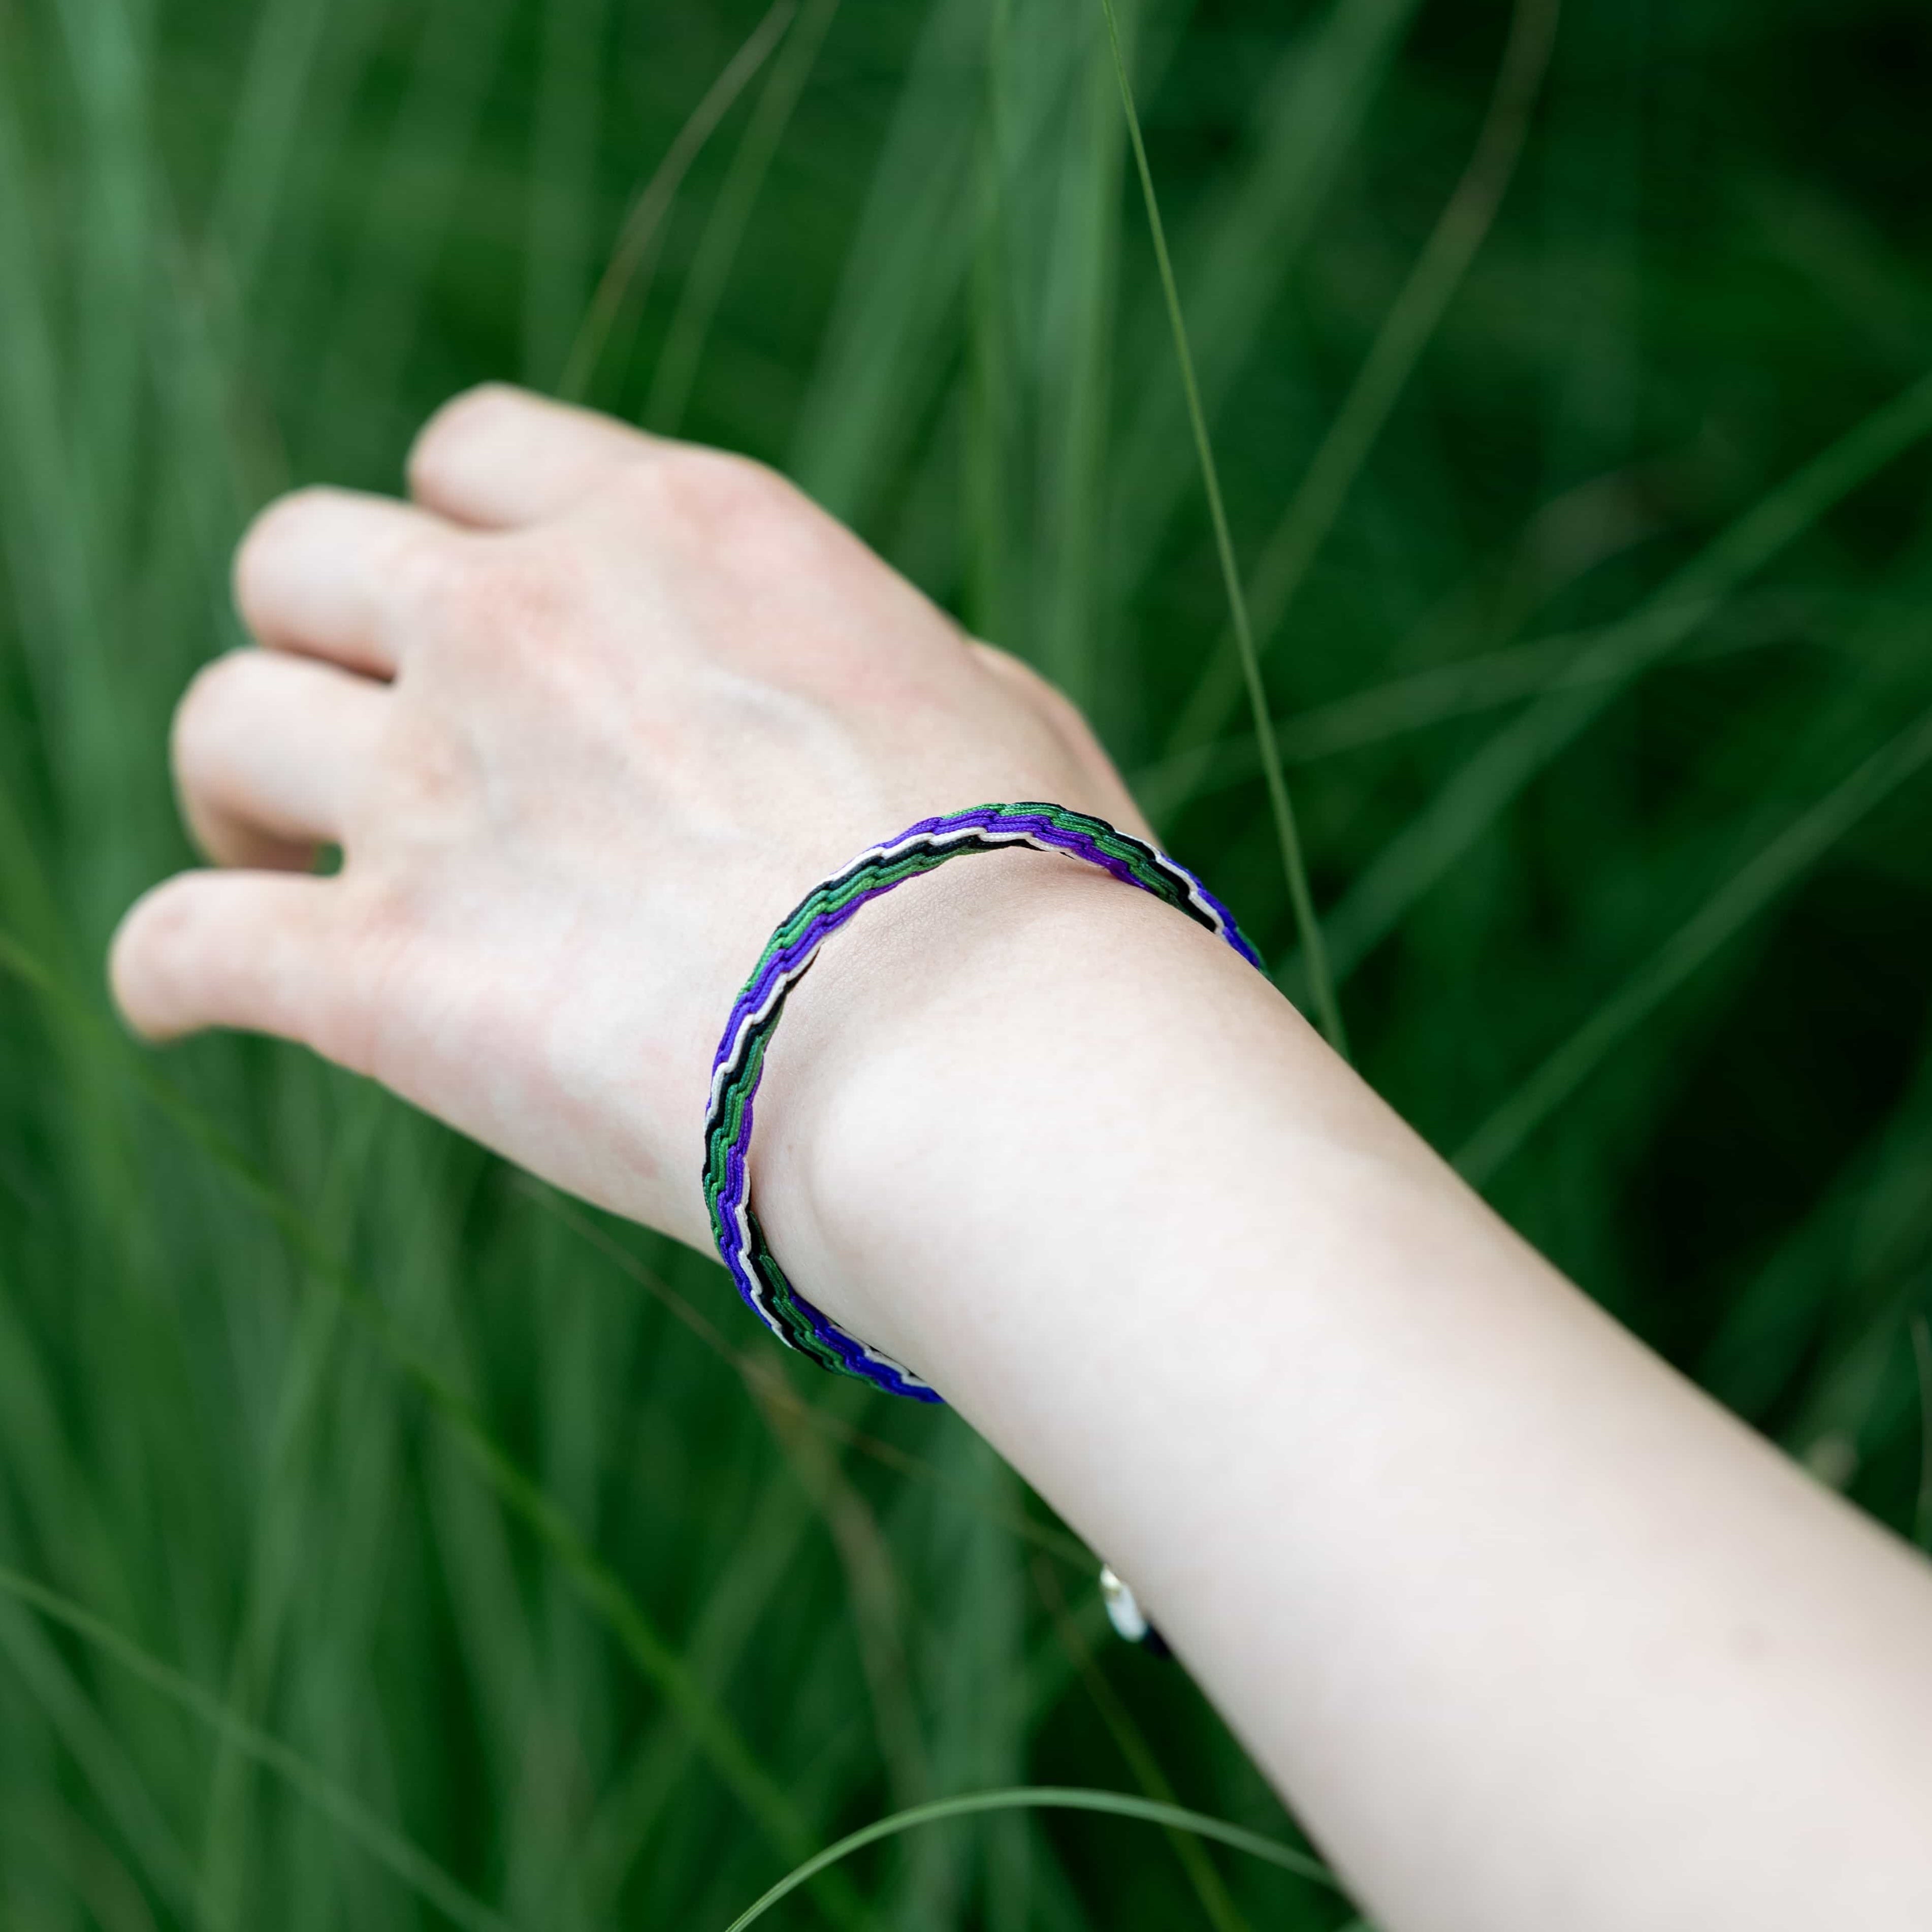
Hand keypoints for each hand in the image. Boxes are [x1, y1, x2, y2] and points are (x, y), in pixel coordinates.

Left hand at [110, 385, 1147, 1246]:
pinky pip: (180, 942)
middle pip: (304, 558)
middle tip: (363, 735)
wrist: (979, 1061)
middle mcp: (530, 624)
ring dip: (234, 785)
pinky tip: (188, 1002)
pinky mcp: (383, 972)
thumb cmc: (1036, 895)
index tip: (481, 620)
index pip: (472, 451)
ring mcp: (440, 788)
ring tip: (270, 854)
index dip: (455, 530)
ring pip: (220, 722)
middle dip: (319, 635)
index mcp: (682, 531)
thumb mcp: (990, 704)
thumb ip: (862, 656)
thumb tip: (820, 689)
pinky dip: (170, 970)